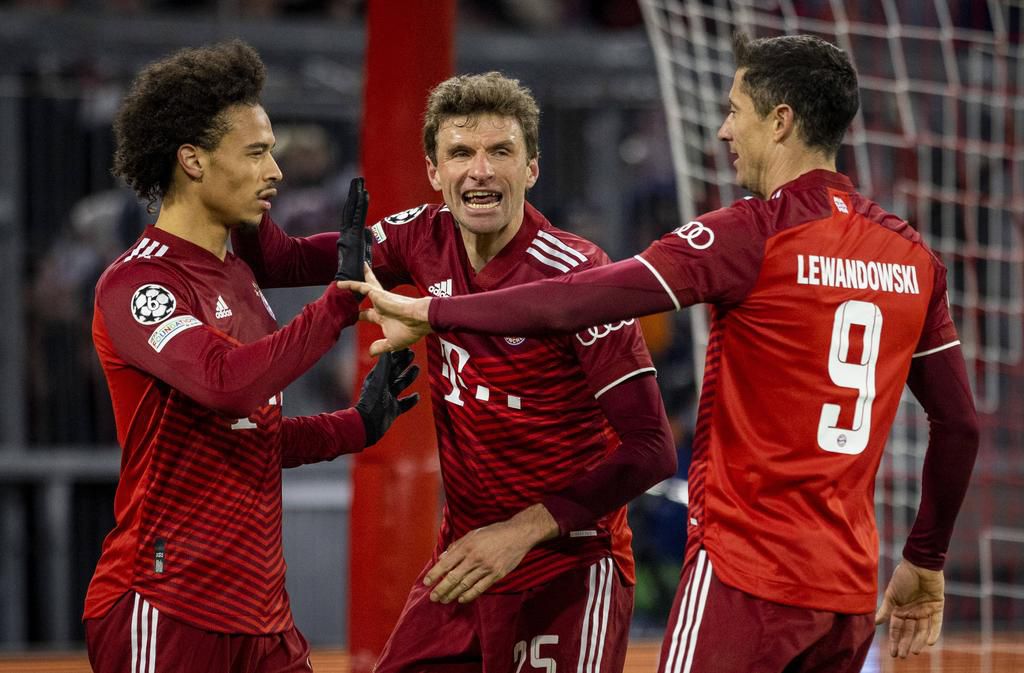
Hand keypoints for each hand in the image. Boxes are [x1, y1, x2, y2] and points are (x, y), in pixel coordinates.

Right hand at [335, 177, 371, 282]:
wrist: (345, 287)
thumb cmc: (353, 276)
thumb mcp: (362, 256)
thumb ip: (365, 242)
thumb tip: (368, 231)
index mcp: (349, 238)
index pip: (352, 217)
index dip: (355, 204)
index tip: (359, 192)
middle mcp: (346, 234)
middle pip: (351, 210)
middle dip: (354, 194)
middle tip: (357, 180)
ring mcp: (348, 235)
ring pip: (353, 211)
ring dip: (356, 195)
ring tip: (359, 181)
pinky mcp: (353, 237)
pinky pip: (358, 218)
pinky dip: (361, 205)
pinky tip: (364, 194)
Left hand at [339, 265, 432, 354]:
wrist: (420, 319)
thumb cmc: (411, 330)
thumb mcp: (392, 343)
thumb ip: (381, 346)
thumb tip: (371, 352)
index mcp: (384, 317)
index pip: (368, 315)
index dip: (360, 315)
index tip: (354, 317)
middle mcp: (381, 305)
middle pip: (366, 295)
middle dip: (359, 290)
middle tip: (350, 286)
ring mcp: (380, 299)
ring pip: (362, 287)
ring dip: (351, 283)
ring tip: (340, 280)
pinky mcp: (378, 294)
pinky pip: (360, 286)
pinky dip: (350, 285)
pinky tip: (339, 284)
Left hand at [354, 349, 419, 444]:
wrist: (368, 425)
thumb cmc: (372, 402)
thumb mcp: (379, 381)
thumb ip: (385, 366)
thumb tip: (388, 348)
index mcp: (377, 379)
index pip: (388, 364)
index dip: (396, 355)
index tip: (405, 347)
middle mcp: (382, 387)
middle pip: (395, 372)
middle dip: (403, 363)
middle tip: (412, 354)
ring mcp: (388, 399)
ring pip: (400, 385)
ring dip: (408, 377)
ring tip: (417, 369)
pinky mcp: (393, 410)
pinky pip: (404, 403)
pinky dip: (411, 400)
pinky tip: (417, 396)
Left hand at [423, 504, 557, 603]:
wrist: (518, 535)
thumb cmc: (493, 532)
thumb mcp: (473, 534)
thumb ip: (457, 546)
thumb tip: (443, 557)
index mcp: (467, 546)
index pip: (446, 563)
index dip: (435, 574)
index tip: (426, 582)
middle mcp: (475, 558)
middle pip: (454, 577)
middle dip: (441, 589)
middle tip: (432, 597)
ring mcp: (486, 568)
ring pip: (465, 585)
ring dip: (452, 594)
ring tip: (443, 600)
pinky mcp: (496, 575)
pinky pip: (480, 588)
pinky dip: (469, 595)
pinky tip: (461, 599)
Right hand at [875, 559, 944, 657]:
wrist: (919, 564)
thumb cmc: (903, 577)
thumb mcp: (891, 594)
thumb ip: (885, 609)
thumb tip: (875, 623)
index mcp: (900, 609)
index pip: (897, 629)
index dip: (894, 640)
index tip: (893, 653)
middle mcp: (912, 612)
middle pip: (909, 632)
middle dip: (905, 644)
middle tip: (902, 656)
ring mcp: (925, 610)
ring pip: (922, 630)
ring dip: (919, 641)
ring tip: (915, 651)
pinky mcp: (937, 606)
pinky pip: (936, 623)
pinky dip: (934, 632)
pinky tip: (930, 643)